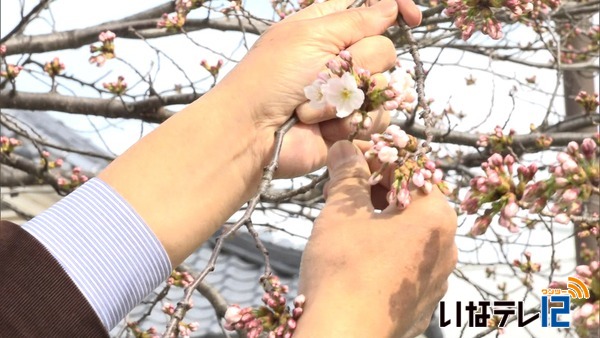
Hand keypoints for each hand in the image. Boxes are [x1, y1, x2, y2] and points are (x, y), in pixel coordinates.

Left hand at [213, 0, 421, 177]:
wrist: (253, 134)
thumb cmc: (271, 79)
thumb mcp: (311, 36)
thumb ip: (357, 20)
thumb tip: (390, 6)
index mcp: (326, 27)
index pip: (371, 7)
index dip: (395, 7)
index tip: (413, 17)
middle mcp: (340, 58)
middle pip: (383, 50)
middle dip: (359, 64)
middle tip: (325, 75)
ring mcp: (346, 93)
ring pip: (385, 88)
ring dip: (349, 100)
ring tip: (313, 109)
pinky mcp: (349, 125)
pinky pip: (378, 120)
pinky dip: (351, 124)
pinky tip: (326, 130)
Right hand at [295, 141, 456, 337]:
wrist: (343, 336)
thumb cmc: (345, 268)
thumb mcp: (343, 212)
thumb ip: (349, 174)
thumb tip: (346, 148)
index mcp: (435, 217)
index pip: (410, 171)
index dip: (375, 160)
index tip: (348, 160)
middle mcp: (447, 248)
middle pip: (412, 203)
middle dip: (375, 191)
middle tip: (339, 192)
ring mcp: (437, 280)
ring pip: (409, 236)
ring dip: (379, 221)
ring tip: (344, 224)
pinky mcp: (422, 304)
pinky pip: (407, 266)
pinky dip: (385, 252)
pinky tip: (357, 258)